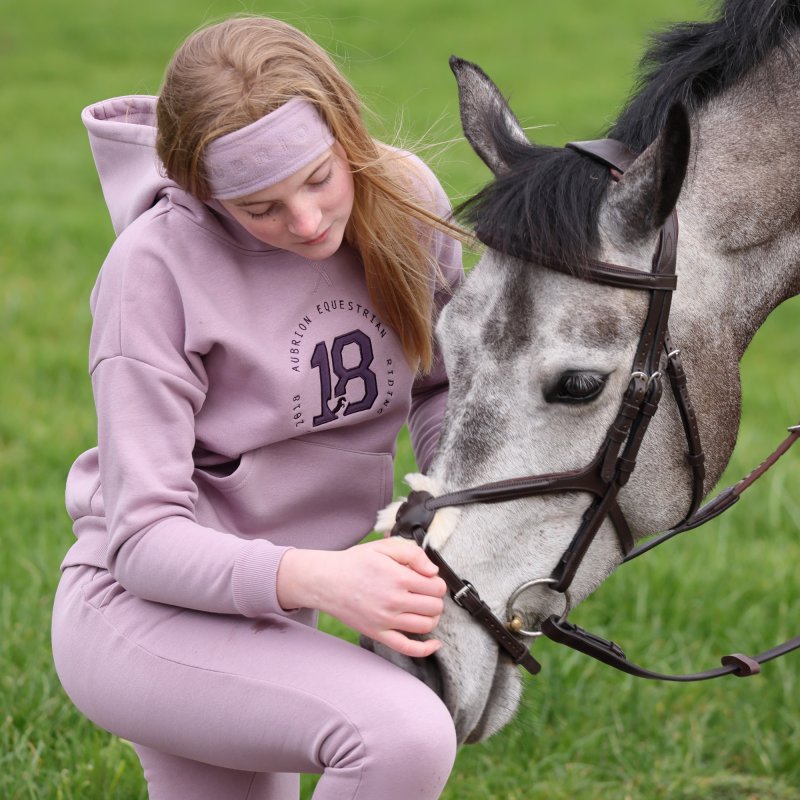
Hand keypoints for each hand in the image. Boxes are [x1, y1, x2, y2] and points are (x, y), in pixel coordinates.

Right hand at [277, 539, 446, 657]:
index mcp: (398, 578)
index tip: (430, 579)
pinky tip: (435, 643)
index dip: (438, 582)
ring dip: (433, 617)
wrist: (326, 581)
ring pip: (426, 626)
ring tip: (424, 608)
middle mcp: (394, 601)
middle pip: (434, 607)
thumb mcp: (383, 547)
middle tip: (427, 592)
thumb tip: (433, 570)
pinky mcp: (378, 634)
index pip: (436, 586)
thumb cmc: (354, 563)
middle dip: (436, 598)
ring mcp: (386, 620)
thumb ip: (412, 553)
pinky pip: (407, 648)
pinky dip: (425, 649)